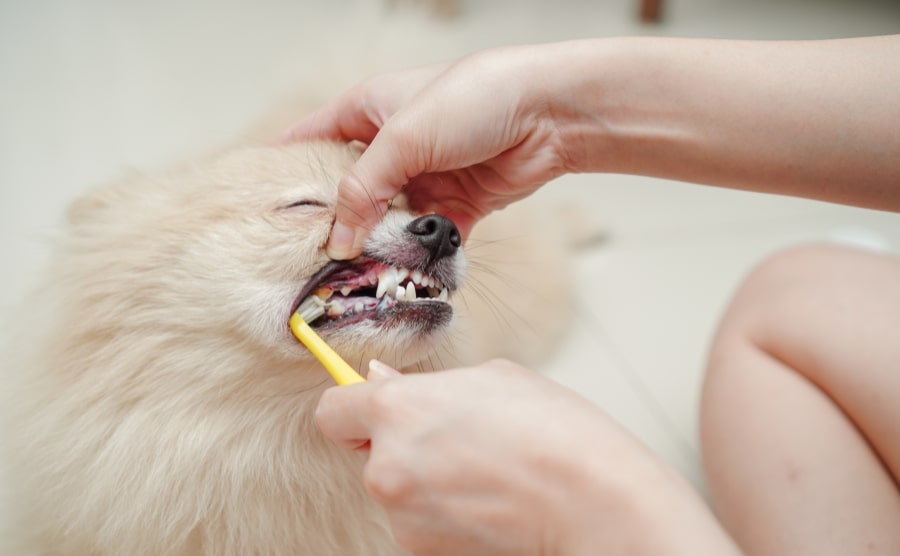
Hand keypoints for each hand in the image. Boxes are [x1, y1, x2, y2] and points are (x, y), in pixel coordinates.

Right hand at [282, 45, 577, 258]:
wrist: (548, 114)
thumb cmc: (474, 99)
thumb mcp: (403, 137)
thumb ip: (364, 188)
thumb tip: (339, 240)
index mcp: (367, 111)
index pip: (310, 141)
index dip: (287, 173)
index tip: (265, 213)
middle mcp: (392, 146)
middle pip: (351, 193)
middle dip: (338, 225)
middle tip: (316, 261)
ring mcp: (423, 177)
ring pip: (388, 222)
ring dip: (381, 247)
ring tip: (362, 275)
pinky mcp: (455, 204)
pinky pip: (428, 238)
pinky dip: (421, 256)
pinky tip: (409, 275)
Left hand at [315, 359, 740, 555]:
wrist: (593, 502)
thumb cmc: (554, 432)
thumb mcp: (493, 379)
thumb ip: (427, 383)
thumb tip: (379, 381)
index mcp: (398, 410)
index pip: (333, 410)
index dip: (353, 406)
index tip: (370, 408)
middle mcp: (387, 466)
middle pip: (367, 451)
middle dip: (400, 442)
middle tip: (457, 435)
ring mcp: (403, 515)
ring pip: (397, 486)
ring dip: (426, 478)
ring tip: (485, 468)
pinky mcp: (423, 549)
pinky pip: (419, 519)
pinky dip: (443, 510)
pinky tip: (488, 498)